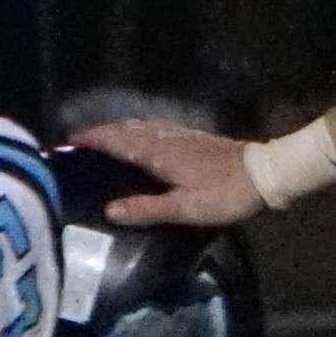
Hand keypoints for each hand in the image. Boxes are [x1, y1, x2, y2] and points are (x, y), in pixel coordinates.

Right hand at [75, 118, 265, 230]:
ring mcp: (183, 136)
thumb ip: (146, 208)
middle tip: (82, 138)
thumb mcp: (184, 208)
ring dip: (122, 128)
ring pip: (144, 126)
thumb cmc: (223, 193)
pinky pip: (159, 129)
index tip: (71, 140)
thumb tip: (108, 210)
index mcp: (159, 154)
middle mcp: (167, 139)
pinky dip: (142, 130)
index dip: (94, 139)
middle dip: (104, 131)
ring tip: (107, 135)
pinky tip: (145, 136)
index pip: (119, 142)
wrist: (265, 174)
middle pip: (129, 129)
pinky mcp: (195, 139)